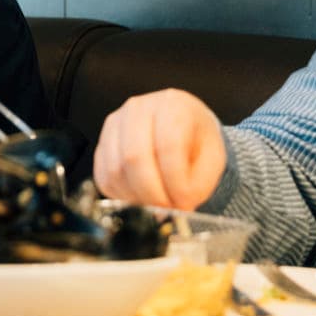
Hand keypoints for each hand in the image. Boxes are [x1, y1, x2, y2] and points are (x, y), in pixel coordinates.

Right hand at [93, 89, 226, 209]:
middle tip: (167, 210)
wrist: (181, 129)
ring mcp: (116, 124)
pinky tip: (140, 197)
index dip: (175, 182)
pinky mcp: (102, 142)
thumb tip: (178, 206)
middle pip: (135, 157)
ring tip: (156, 205)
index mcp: (173, 105)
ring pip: (116, 169)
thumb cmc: (196, 141)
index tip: (184, 202)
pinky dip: (121, 196)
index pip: (168, 146)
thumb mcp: (213, 159)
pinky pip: (104, 177)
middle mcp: (139, 108)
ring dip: (136, 197)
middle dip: (153, 194)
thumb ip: (199, 183)